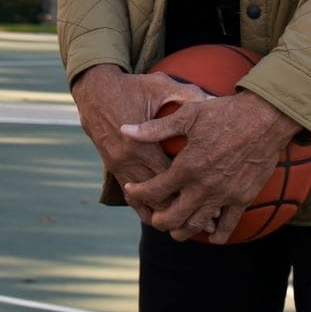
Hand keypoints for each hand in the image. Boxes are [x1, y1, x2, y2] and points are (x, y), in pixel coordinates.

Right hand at [69, 64, 210, 222]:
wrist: (94, 90)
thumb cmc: (131, 87)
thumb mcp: (160, 86)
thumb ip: (187, 95)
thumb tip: (216, 99)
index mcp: (142, 145)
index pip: (169, 177)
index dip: (191, 191)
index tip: (212, 200)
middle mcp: (128, 161)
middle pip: (159, 195)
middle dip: (182, 208)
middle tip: (208, 221)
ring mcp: (119, 167)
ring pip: (144, 201)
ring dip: (165, 213)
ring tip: (188, 224)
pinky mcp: (113, 168)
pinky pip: (129, 197)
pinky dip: (144, 208)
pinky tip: (159, 218)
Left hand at [120, 91, 301, 243]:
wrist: (266, 118)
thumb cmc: (225, 113)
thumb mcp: (188, 115)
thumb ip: (155, 129)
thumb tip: (124, 130)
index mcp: (188, 165)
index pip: (154, 190)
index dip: (138, 193)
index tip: (132, 191)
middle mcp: (204, 185)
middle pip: (173, 217)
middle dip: (158, 221)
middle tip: (153, 217)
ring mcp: (224, 195)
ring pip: (197, 225)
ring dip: (182, 231)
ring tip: (175, 229)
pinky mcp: (243, 198)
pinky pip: (228, 226)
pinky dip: (217, 234)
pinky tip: (210, 235)